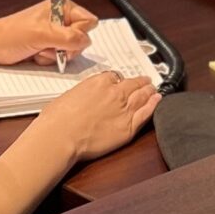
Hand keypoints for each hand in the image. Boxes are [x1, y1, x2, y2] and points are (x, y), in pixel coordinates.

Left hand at [0, 0, 98, 64]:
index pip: (88, 22)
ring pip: (73, 49)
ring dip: (56, 54)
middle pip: (82, 38)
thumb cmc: (11, 34)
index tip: (61, 37)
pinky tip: (37, 54)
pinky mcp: (50, 45)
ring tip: (40, 49)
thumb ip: (67, 37)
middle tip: (48, 45)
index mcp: (62, 6)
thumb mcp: (42, 34)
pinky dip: (50, 59)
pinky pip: (62, 57)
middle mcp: (61, 18)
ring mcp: (56, 32)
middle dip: (66, 47)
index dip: (78, 33)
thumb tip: (85, 41)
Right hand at [32, 70, 158, 165]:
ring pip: (143, 96)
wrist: (61, 136)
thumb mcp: (68, 96)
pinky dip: (154, 105)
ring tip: (153, 89)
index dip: (119, 80)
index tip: (120, 82)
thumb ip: (82, 95)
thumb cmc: (57, 119)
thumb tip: (84, 98)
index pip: (115, 77)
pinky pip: (146, 113)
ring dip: (149, 91)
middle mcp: (115, 93)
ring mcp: (124, 109)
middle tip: (145, 81)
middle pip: (133, 84)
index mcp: (99, 82)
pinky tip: (158, 100)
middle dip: (140, 82)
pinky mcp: (129, 127)